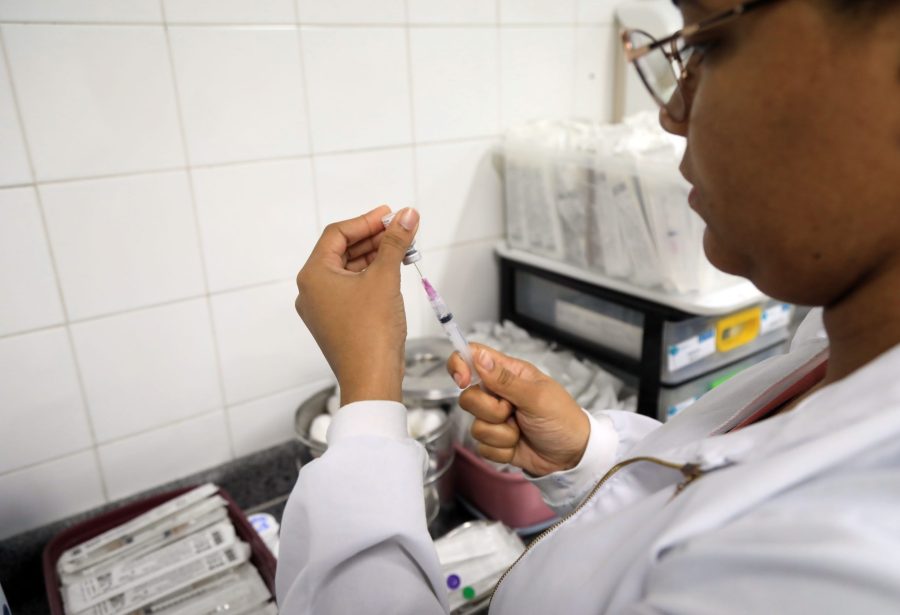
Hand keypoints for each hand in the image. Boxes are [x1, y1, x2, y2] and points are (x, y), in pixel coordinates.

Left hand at [295, 206, 419, 405]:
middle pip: (343, 251)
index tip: (391, 215)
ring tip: (404, 248)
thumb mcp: (386, 277)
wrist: (371, 379)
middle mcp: (312, 290)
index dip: (366, 221)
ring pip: (350, 271)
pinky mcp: (337, 322)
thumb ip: (395, 242)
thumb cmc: (371, 333)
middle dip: (374, 238)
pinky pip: (353, 289)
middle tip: (402, 229)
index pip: (337, 234)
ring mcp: (323, 308)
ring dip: (376, 257)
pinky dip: (373, 277)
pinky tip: (395, 271)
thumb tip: (407, 215)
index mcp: (313, 275)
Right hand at [448, 344, 589, 476]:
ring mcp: (495, 418)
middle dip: (491, 411)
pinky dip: (502, 450)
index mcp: (509, 373)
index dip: (460, 364)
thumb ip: (505, 379)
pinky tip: (518, 446)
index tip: (462, 380)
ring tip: (522, 430)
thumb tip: (479, 358)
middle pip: (468, 397)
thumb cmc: (563, 419)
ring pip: (475, 425)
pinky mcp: (495, 441)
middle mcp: (498, 393)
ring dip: (502, 433)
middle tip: (514, 412)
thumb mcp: (538, 396)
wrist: (572, 456)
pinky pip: (482, 446)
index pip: (473, 357)